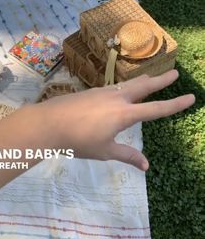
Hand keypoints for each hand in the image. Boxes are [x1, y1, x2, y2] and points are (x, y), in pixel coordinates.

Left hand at [39, 69, 194, 170]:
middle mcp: (117, 98)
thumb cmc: (78, 141)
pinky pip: (116, 87)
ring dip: (144, 81)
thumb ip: (127, 156)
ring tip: (152, 78)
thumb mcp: (104, 152)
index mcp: (124, 114)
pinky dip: (126, 86)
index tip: (191, 97)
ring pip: (129, 84)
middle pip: (145, 86)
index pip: (156, 109)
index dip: (175, 104)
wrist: (49, 123)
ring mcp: (103, 92)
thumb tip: (146, 166)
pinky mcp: (92, 91)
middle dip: (161, 80)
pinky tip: (122, 91)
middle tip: (175, 72)